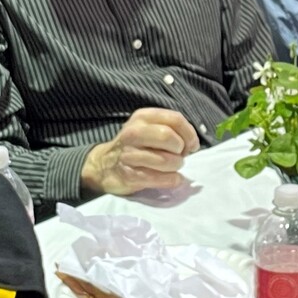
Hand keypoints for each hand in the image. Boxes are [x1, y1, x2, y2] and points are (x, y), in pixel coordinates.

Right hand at [79, 108, 201, 195]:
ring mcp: (130, 154)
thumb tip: (192, 143)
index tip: (191, 144)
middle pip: (169, 138)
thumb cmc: (136, 146)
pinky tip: (171, 178)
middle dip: (180, 150)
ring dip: (176, 166)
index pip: (175, 119)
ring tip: (172, 167)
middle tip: (179, 155)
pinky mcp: (130, 175)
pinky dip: (172, 180)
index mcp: (142, 117)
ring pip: (167, 161)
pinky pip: (161, 179)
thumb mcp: (149, 128)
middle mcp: (134, 133)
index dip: (189, 133)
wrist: (105, 165)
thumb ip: (171, 129)